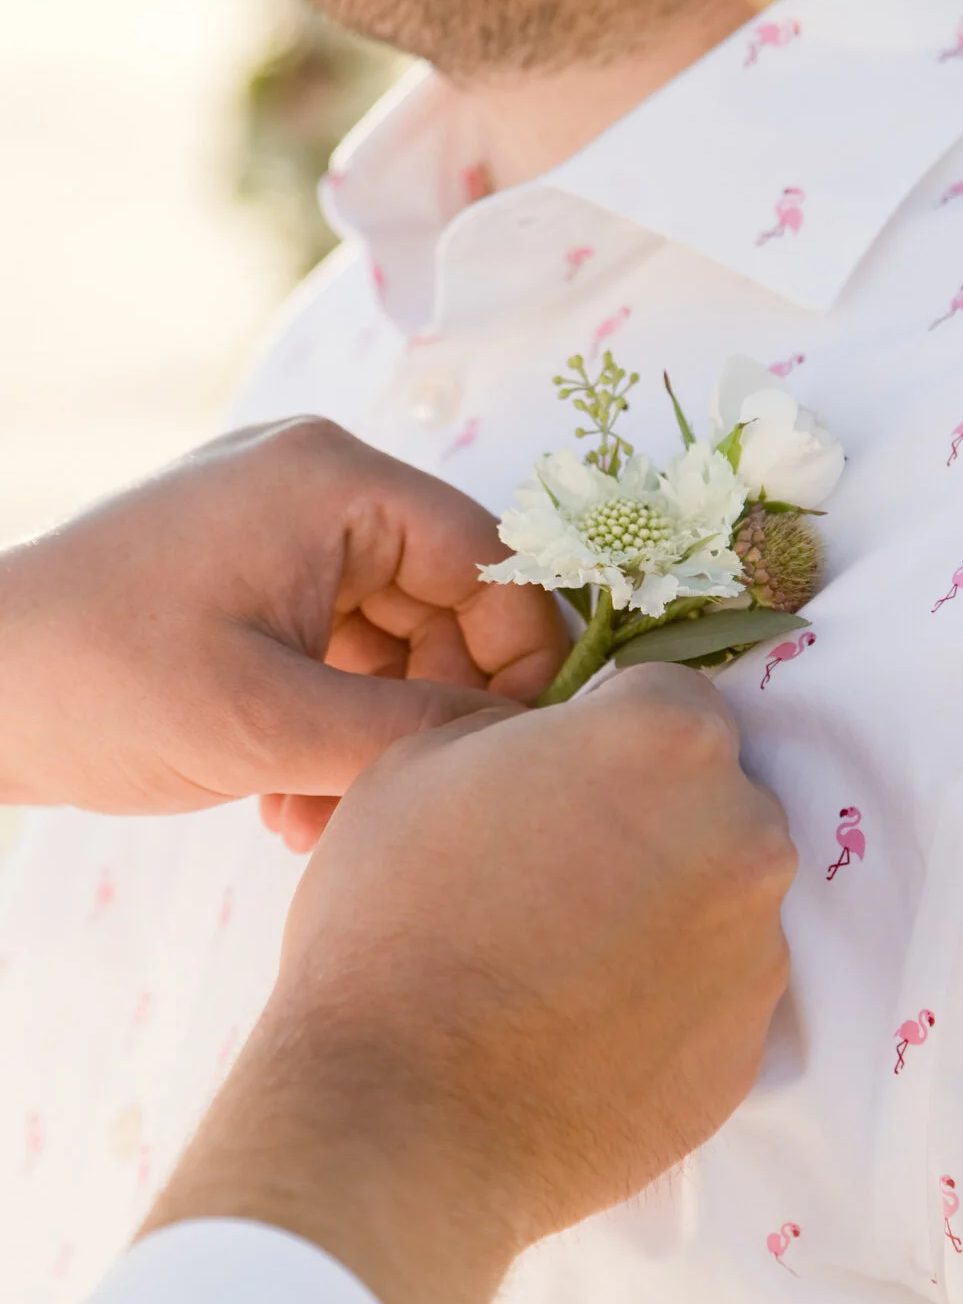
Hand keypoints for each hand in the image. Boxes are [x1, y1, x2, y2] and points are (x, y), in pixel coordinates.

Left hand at [0, 417, 567, 843]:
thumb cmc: (98, 686)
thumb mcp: (269, 725)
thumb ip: (412, 732)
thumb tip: (521, 746)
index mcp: (332, 481)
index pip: (491, 559)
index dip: (522, 658)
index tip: (510, 755)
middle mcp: (317, 484)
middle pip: (446, 603)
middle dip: (432, 715)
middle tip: (400, 807)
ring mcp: (280, 527)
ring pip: (394, 638)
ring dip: (378, 735)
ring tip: (321, 822)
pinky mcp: (251, 575)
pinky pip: (337, 647)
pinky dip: (332, 723)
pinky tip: (291, 803)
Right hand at [147, 666, 795, 1303]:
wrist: (396, 1120)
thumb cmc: (390, 920)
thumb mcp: (420, 763)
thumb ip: (524, 731)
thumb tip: (561, 748)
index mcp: (670, 740)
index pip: (669, 695)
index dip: (608, 729)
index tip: (557, 778)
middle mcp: (746, 833)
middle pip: (713, 795)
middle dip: (651, 815)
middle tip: (556, 868)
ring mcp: (759, 948)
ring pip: (721, 896)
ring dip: (665, 907)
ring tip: (562, 959)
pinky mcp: (751, 1048)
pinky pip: (716, 992)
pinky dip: (668, 996)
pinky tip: (584, 1021)